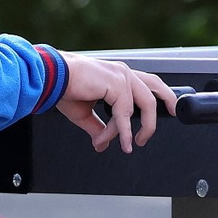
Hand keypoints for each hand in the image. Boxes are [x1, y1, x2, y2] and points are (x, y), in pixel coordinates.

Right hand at [56, 53, 176, 151]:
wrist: (50, 79)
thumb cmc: (63, 89)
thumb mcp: (84, 114)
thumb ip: (98, 128)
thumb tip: (102, 144)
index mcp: (117, 76)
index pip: (147, 84)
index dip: (161, 96)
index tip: (168, 111)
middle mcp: (122, 73)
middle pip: (154, 89)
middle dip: (167, 103)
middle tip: (159, 128)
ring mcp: (121, 76)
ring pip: (145, 106)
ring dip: (137, 130)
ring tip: (130, 145)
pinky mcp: (116, 84)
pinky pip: (125, 114)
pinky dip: (121, 131)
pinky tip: (119, 142)